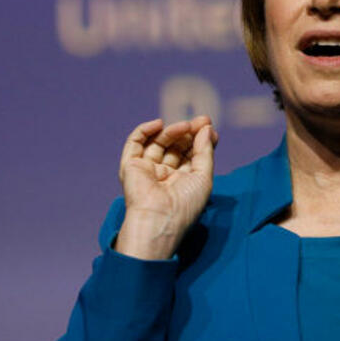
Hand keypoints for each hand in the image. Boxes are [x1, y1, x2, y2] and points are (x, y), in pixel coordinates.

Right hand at [114, 116, 216, 260]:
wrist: (159, 219)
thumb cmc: (185, 205)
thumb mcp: (204, 177)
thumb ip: (205, 151)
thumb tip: (207, 128)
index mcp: (183, 181)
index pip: (192, 154)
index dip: (200, 139)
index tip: (209, 126)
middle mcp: (165, 175)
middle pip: (176, 146)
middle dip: (189, 132)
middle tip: (200, 121)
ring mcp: (147, 170)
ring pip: (158, 142)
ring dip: (172, 131)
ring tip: (185, 126)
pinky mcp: (131, 166)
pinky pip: (135, 143)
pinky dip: (145, 130)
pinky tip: (159, 124)